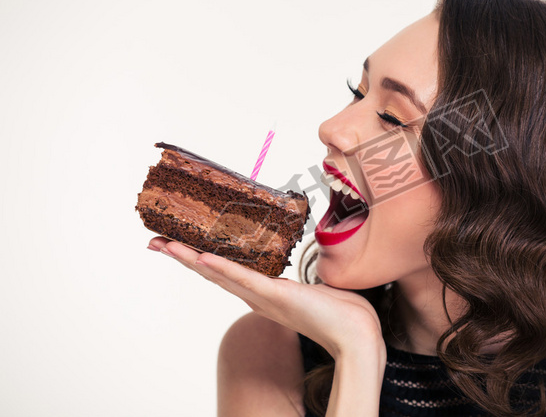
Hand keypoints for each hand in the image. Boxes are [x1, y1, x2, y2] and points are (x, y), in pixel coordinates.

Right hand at [147, 237, 383, 358]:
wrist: (357, 334)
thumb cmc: (342, 312)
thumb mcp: (315, 289)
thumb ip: (304, 280)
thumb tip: (312, 267)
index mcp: (265, 294)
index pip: (226, 272)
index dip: (201, 259)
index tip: (180, 244)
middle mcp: (258, 297)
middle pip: (212, 273)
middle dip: (183, 257)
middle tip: (155, 242)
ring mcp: (265, 298)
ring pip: (220, 275)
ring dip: (191, 259)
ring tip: (166, 245)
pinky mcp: (277, 297)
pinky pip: (245, 280)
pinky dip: (222, 269)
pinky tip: (202, 258)